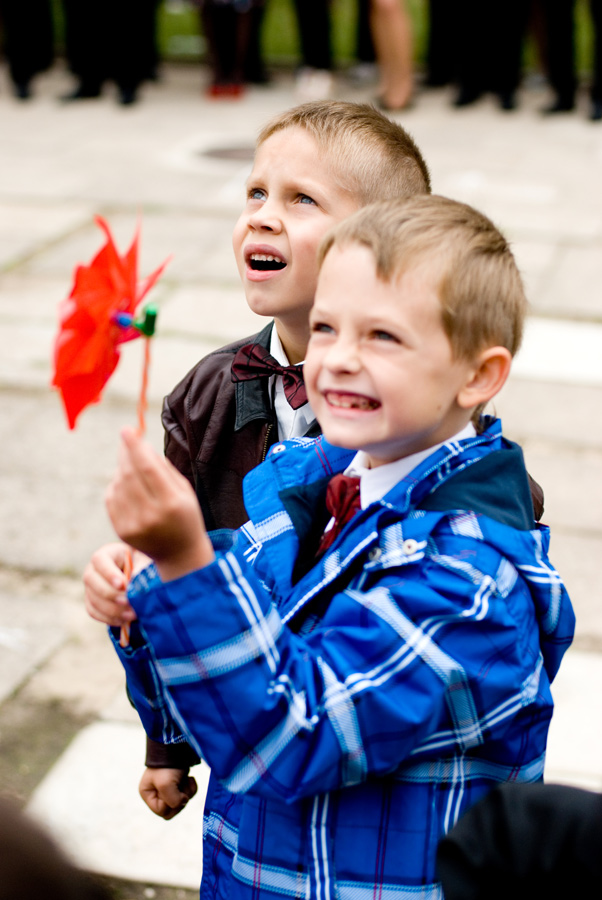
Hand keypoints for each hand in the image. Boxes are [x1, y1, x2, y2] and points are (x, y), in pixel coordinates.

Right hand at [83, 542, 143, 626]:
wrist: (141, 576)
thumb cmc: (144, 565)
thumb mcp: (144, 564)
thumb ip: (139, 573)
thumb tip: (133, 589)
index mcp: (108, 553)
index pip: (100, 560)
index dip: (108, 573)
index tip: (122, 585)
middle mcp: (94, 568)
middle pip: (91, 580)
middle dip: (110, 594)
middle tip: (128, 602)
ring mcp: (90, 585)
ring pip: (92, 598)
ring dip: (111, 609)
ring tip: (131, 614)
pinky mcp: (92, 600)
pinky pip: (93, 611)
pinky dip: (108, 618)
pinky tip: (123, 620)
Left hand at [106, 428, 213, 580]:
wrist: (179, 554)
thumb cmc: (185, 515)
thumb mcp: (184, 490)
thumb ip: (162, 467)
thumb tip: (140, 445)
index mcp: (171, 503)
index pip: (147, 468)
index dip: (135, 447)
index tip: (127, 429)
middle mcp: (151, 515)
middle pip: (130, 474)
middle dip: (126, 453)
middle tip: (127, 439)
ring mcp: (133, 525)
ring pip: (118, 484)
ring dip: (122, 468)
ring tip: (131, 463)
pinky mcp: (121, 530)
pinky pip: (112, 498)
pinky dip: (116, 484)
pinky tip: (126, 482)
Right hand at [139, 767, 197, 819]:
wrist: (178, 746)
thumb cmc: (168, 765)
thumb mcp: (165, 785)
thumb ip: (172, 801)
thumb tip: (182, 803)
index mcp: (147, 793)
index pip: (160, 811)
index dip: (169, 804)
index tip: (173, 791)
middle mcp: (156, 792)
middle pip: (171, 810)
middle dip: (179, 800)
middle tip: (181, 788)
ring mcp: (169, 788)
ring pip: (181, 803)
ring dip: (186, 792)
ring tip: (185, 780)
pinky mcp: (179, 783)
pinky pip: (188, 795)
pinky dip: (191, 788)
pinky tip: (190, 778)